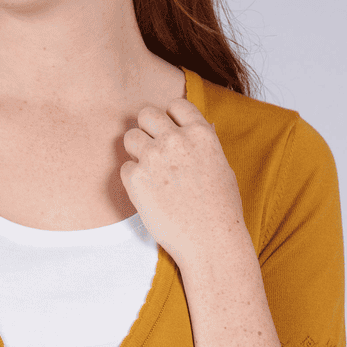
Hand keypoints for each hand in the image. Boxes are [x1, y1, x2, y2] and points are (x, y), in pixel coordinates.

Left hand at [120, 99, 248, 270]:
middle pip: (146, 114)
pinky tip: (148, 193)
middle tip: (153, 149)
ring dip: (136, 150)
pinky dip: (132, 178)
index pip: (176, 105)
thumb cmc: (221, 209)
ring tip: (148, 170)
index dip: (171, 118)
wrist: (211, 242)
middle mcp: (176, 140)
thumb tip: (197, 128)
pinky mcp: (136, 179)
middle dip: (147, 129)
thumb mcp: (222, 167)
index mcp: (201, 134)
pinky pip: (125, 167)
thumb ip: (203, 145)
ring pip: (129, 136)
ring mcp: (154, 158)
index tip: (171, 133)